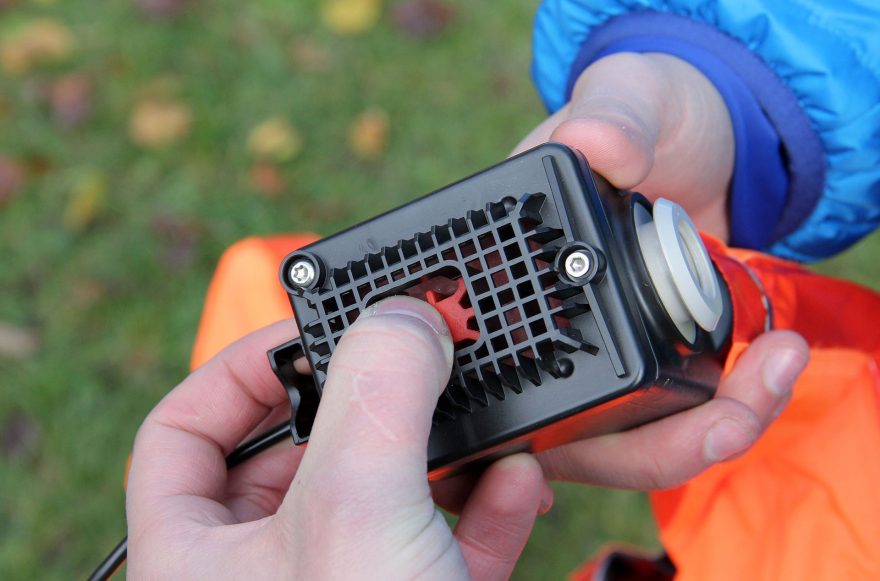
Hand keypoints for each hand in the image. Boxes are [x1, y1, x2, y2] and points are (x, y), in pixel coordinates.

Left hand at [126, 297, 548, 578]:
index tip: (310, 334)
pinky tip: (521, 479)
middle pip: (303, 450)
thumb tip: (406, 316)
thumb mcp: (359, 517)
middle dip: (371, 399)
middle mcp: (269, 573)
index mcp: (200, 557)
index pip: (184, 432)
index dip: (238, 368)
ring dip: (440, 444)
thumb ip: (378, 397)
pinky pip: (444, 538)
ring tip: (481, 406)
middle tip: (417, 354)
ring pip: (386, 489)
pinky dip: (483, 503)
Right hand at [513, 53, 809, 488]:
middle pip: (570, 440)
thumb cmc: (645, 109)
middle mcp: (543, 334)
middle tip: (729, 417)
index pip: (493, 371)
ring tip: (774, 372)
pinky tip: (770, 372)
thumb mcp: (625, 95)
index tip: (599, 418)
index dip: (527, 421)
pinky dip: (724, 413)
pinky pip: (676, 420)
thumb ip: (612, 114)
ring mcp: (600, 355)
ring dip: (702, 437)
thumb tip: (595, 144)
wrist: (704, 132)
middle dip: (655, 445)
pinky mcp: (653, 359)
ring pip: (627, 447)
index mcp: (506, 277)